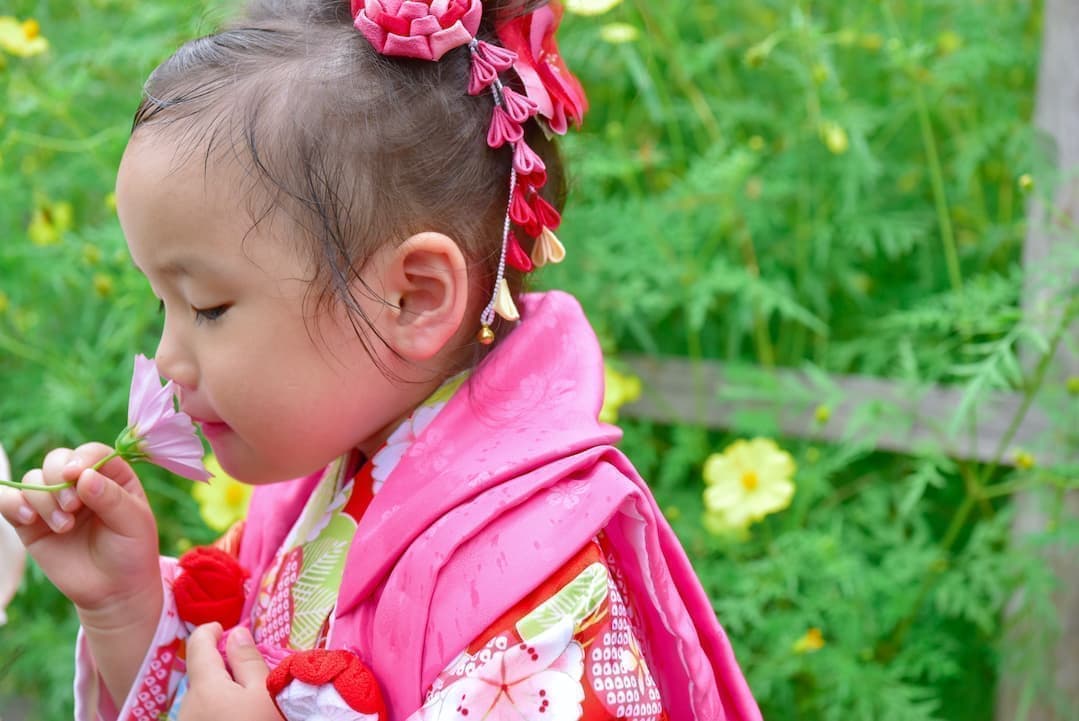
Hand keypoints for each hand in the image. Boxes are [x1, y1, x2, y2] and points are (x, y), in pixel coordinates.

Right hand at [0, 442, 159, 616]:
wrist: (113, 590)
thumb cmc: (131, 551)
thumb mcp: (134, 523)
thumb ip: (112, 498)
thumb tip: (84, 476)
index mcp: (112, 476)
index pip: (91, 453)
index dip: (81, 459)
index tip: (75, 477)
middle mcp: (80, 484)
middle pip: (57, 460)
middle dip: (58, 479)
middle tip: (72, 507)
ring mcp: (54, 502)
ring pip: (33, 479)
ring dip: (42, 498)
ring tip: (63, 526)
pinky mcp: (31, 523)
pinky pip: (9, 500)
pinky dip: (11, 502)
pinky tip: (28, 518)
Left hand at [180, 623, 282, 720]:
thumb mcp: (265, 693)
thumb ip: (249, 661)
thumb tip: (236, 633)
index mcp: (204, 685)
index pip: (197, 644)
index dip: (210, 631)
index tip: (224, 630)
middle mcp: (187, 703)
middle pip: (202, 673)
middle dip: (222, 667)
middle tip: (250, 675)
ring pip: (202, 695)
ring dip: (220, 691)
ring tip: (246, 702)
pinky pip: (201, 712)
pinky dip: (217, 708)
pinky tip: (236, 716)